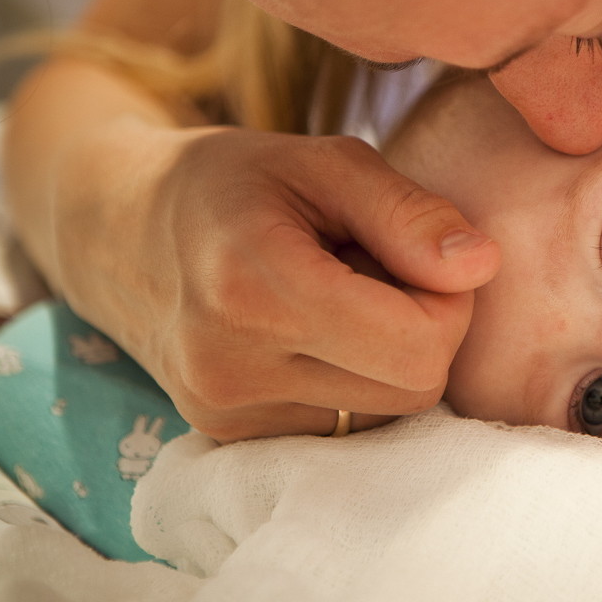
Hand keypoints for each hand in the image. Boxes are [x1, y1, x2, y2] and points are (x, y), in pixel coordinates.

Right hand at [54, 124, 499, 441]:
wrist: (118, 228)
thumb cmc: (236, 181)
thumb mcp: (327, 162)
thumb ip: (409, 213)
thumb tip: (482, 267)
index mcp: (253, 288)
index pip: (420, 345)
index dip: (448, 299)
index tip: (419, 254)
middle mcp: (231, 368)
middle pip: (412, 387)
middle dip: (424, 328)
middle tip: (381, 272)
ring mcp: (226, 414)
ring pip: (383, 414)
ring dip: (388, 357)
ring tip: (339, 299)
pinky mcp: (229, 439)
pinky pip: (343, 427)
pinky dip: (351, 381)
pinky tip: (313, 334)